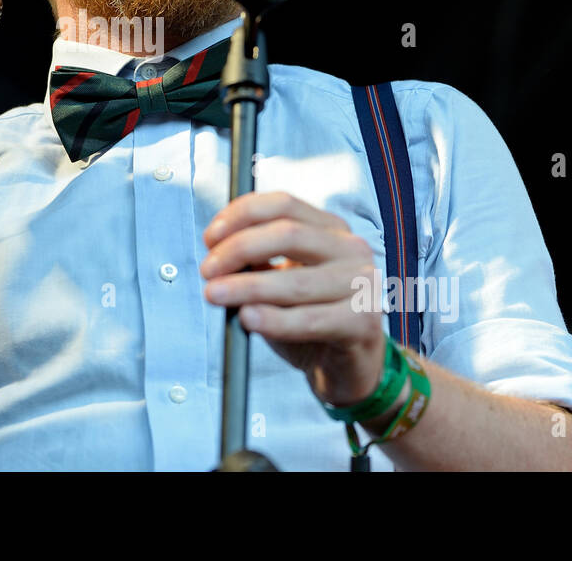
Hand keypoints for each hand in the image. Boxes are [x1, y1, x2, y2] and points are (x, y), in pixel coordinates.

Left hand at [200, 191, 387, 406]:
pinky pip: (310, 320)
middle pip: (288, 234)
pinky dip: (274, 320)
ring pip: (296, 281)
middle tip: (208, 270)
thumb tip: (218, 252)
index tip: (211, 237)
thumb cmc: (311, 317)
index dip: (241, 216)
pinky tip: (248, 318)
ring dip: (246, 287)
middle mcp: (351, 249)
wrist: (347, 365)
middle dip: (238, 249)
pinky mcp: (363, 323)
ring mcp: (363, 285)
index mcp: (330, 229)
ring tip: (216, 295)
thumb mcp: (279, 281)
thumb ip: (255, 262)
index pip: (283, 204)